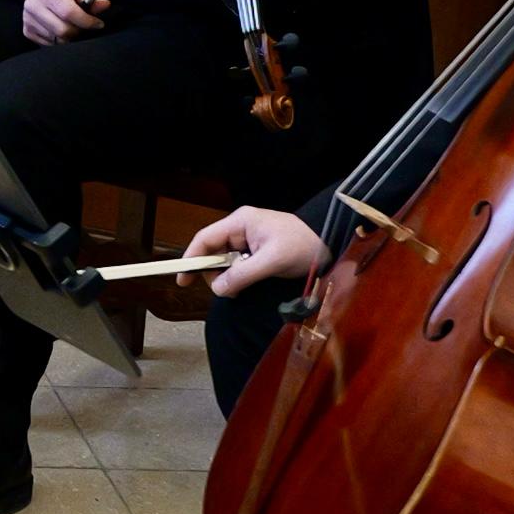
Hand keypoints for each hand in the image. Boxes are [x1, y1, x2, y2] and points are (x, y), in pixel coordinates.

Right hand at [20, 0, 107, 41]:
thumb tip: (104, 5)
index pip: (68, 12)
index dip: (86, 21)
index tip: (98, 23)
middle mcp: (33, 6)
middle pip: (63, 30)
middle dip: (79, 30)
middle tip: (84, 25)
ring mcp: (28, 20)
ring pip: (57, 40)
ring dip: (70, 36)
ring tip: (72, 25)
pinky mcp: (28, 31)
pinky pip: (49, 44)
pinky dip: (59, 39)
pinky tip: (61, 28)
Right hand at [186, 205, 327, 298]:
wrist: (331, 243)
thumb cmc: (303, 245)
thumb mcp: (272, 261)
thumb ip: (242, 275)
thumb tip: (217, 289)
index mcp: (240, 222)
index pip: (205, 239)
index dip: (191, 258)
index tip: (182, 280)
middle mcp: (240, 229)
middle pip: (213, 253)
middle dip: (215, 274)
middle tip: (228, 291)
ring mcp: (248, 240)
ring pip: (225, 262)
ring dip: (229, 278)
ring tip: (244, 288)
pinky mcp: (257, 251)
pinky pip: (238, 266)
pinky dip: (239, 278)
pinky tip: (249, 284)